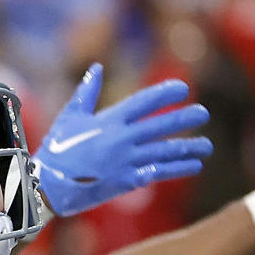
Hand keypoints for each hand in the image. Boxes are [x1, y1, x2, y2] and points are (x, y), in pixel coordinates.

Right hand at [33, 63, 212, 216]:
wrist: (47, 186)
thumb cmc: (56, 149)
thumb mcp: (69, 117)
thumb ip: (87, 92)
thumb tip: (97, 68)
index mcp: (108, 120)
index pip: (143, 102)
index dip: (164, 93)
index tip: (183, 88)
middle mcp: (121, 139)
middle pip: (159, 126)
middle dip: (184, 118)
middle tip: (203, 113)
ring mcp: (125, 161)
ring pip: (163, 152)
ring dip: (187, 148)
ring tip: (207, 146)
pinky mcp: (125, 182)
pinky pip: (156, 173)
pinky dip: (176, 169)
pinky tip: (193, 166)